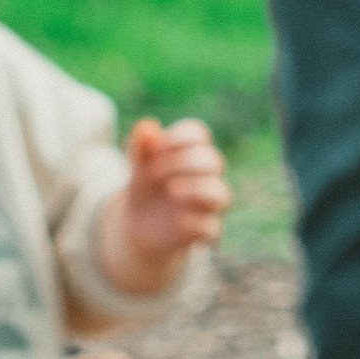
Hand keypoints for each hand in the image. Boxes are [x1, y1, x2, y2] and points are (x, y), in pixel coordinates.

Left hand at [96, 119, 229, 295]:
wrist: (138, 224)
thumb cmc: (145, 187)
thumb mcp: (137, 164)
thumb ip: (141, 146)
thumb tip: (148, 127)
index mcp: (192, 153)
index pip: (198, 134)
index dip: (178, 137)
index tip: (155, 148)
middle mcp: (206, 177)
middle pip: (213, 161)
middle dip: (183, 163)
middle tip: (154, 173)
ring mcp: (207, 205)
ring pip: (222, 194)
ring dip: (196, 189)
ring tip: (171, 191)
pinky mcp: (203, 231)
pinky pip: (211, 228)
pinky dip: (193, 222)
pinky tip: (175, 219)